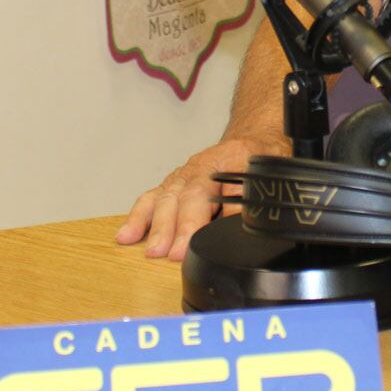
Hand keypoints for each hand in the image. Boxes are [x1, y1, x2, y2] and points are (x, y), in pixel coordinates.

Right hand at [115, 133, 287, 261]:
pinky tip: (126, 235)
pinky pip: (151, 199)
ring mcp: (181, 177)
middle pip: (176, 198)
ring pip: (161, 199)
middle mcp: (195, 169)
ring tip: (142, 247)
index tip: (185, 246)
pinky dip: (138, 217)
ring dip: (151, 225)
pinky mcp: (172, 187)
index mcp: (219, 162)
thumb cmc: (260, 156)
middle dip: (167, 228)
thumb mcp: (263, 174)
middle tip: (161, 253)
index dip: (191, 222)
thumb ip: (246, 201)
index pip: (200, 193)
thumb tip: (233, 226)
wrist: (253, 138)